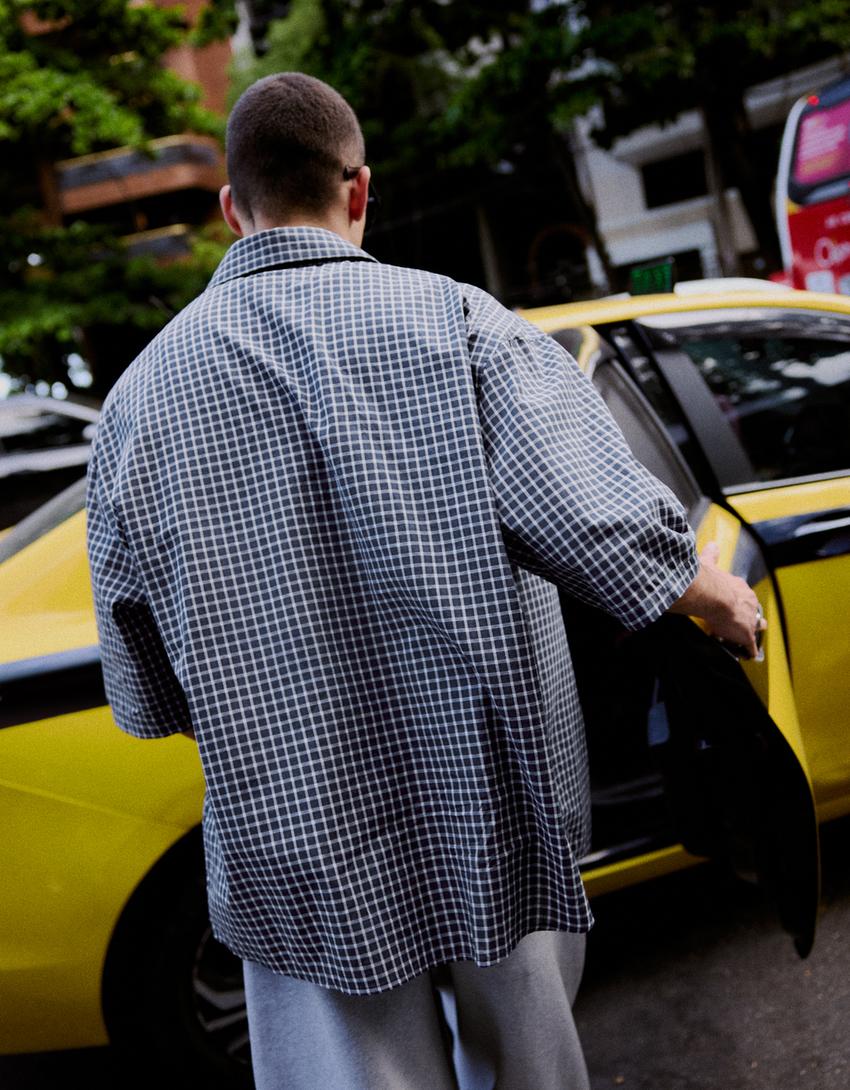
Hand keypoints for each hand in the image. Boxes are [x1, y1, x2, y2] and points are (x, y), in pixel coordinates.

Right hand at [669, 542, 766, 658]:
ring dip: (752, 633)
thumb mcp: (710, 564)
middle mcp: (749, 603)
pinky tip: (747, 655)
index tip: (732, 604)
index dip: (738, 600)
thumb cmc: (710, 581)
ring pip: (756, 627)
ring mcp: (749, 620)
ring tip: (746, 640)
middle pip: (753, 610)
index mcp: (740, 587)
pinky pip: (750, 646)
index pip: (743, 595)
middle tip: (740, 622)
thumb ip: (712, 555)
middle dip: (749, 616)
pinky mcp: (746, 635)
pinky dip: (748, 650)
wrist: (714, 595)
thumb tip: (711, 545)